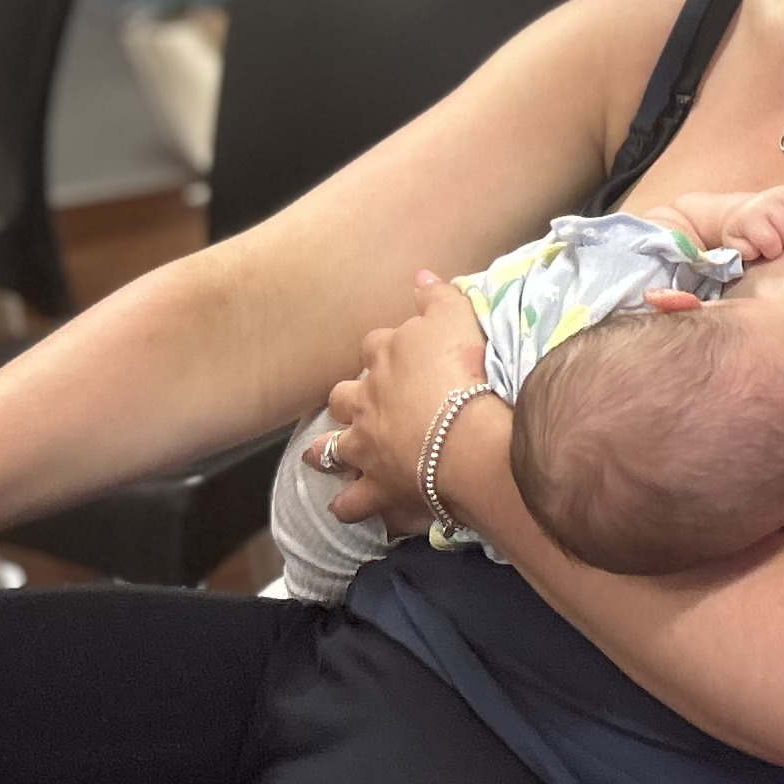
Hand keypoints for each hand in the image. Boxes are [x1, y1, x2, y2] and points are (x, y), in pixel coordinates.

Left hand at [320, 275, 491, 531]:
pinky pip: (353, 501)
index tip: (400, 356)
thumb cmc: (463, 370)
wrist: (463, 433)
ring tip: (320, 455)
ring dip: (327, 451)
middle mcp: (366, 399)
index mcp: (386, 356)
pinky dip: (348, 505)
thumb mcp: (456, 317)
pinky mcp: (376, 486)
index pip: (375, 345)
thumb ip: (437, 295)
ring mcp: (366, 445)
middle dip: (348, 400)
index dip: (386, 351)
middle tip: (359, 405)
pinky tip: (345, 507)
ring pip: (334, 447)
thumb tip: (419, 276)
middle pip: (344, 396)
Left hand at [718, 187, 783, 263]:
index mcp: (750, 218)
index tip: (769, 252)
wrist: (741, 213)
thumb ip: (744, 250)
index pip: (769, 239)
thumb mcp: (734, 245)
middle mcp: (768, 202)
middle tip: (780, 241)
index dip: (773, 251)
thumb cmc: (741, 234)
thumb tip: (757, 249)